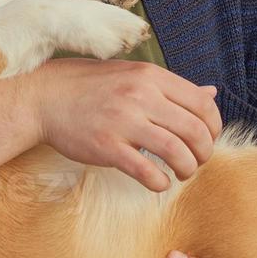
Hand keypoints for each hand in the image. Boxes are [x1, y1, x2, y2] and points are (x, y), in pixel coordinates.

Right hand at [37, 59, 222, 191]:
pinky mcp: (106, 147)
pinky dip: (160, 183)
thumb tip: (211, 93)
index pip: (202, 104)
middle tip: (196, 161)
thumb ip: (171, 87)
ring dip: (187, 169)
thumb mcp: (132, 75)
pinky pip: (146, 171)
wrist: (43, 98)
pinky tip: (158, 183)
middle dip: (204, 152)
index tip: (207, 139)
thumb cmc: (88, 86)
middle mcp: (140, 95)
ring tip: (181, 173)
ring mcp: (122, 121)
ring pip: (176, 152)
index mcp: (150, 76)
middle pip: (195, 130)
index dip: (213, 127)